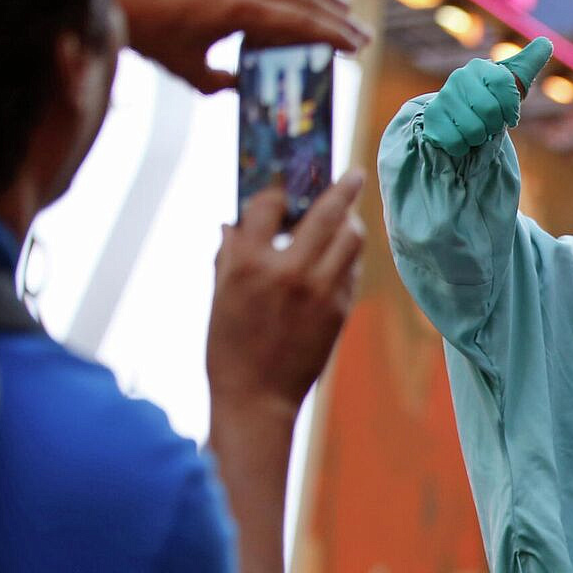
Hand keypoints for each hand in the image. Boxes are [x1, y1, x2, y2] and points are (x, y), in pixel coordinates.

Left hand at [115, 0, 369, 93]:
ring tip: (341, 5)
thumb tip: (243, 86)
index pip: (301, 22)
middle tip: (362, 35)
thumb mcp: (189, 70)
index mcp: (241, 7)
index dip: (332, 36)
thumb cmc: (146, 35)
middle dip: (336, 18)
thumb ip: (223, 82)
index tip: (356, 49)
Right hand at [207, 172, 365, 419]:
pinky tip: (338, 256)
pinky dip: (346, 257)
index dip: (277, 188)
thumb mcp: (219, 295)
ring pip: (350, 238)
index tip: (286, 180)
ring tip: (347, 217)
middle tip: (353, 174)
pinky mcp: (339, 309)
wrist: (257, 398)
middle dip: (342, 187)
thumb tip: (233, 224)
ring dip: (350, 222)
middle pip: (326, 211)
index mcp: (247, 263)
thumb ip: (230, 255)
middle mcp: (288, 270)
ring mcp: (319, 290)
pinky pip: (350, 269)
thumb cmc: (228, 348)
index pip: (268, 203)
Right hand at [420, 38, 553, 156]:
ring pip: (473, 130)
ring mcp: (444, 98)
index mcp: (480, 67)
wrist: (455, 119)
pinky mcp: (432, 119)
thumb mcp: (512, 83)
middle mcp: (459, 77)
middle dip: (495, 124)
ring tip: (475, 130)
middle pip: (490, 110)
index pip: (505, 84)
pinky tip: (459, 137)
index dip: (511, 107)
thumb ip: (528, 64)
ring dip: (479, 138)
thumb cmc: (490, 101)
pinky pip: (456, 142)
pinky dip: (462, 147)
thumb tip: (546, 42)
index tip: (510, 115)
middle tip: (490, 123)